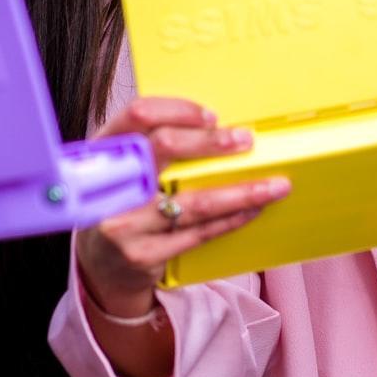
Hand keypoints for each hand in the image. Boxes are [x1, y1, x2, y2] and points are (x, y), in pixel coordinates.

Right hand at [76, 97, 287, 318]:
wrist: (101, 266)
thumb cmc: (124, 204)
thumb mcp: (126, 169)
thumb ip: (154, 147)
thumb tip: (218, 126)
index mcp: (103, 151)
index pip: (137, 114)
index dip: (177, 110)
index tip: (212, 116)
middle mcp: (108, 183)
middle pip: (163, 147)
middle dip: (211, 142)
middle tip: (246, 141)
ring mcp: (123, 222)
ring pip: (193, 200)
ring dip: (241, 191)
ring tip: (275, 185)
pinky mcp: (142, 255)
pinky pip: (198, 233)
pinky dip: (231, 219)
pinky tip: (252, 209)